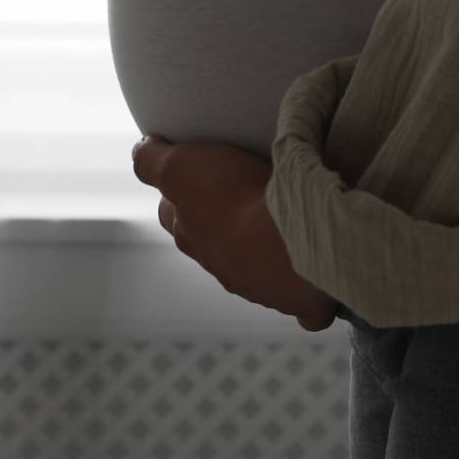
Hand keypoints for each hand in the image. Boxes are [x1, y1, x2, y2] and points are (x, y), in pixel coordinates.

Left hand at [132, 134, 340, 330]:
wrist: (284, 240)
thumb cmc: (234, 199)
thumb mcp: (179, 167)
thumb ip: (152, 160)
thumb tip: (141, 148)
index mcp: (191, 235)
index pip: (172, 214)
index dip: (178, 196)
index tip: (192, 176)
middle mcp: (220, 265)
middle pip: (209, 244)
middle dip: (216, 226)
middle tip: (236, 197)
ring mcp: (259, 287)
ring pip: (256, 274)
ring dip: (263, 256)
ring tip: (282, 231)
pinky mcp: (300, 302)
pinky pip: (304, 310)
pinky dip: (308, 304)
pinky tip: (317, 293)